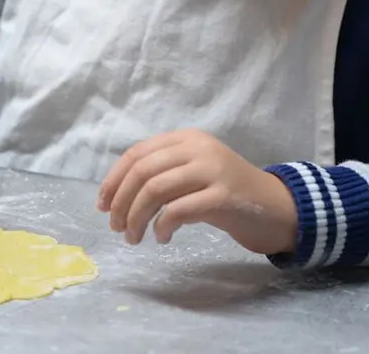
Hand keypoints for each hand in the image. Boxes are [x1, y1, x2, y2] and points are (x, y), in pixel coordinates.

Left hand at [96, 129, 297, 254]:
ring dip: (136, 217)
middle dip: (121, 202)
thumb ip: (158, 174)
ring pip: (155, 189)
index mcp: (185, 138)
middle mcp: (197, 148)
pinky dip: (162, 226)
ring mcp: (213, 170)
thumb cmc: (224, 192)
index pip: (136, 153)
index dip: (113, 180)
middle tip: (115, 227)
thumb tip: (113, 196)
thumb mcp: (189, 173)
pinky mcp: (224, 196)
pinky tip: (161, 238)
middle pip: (142, 172)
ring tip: (133, 237)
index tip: (101, 205)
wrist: (275, 207)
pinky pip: (178, 210)